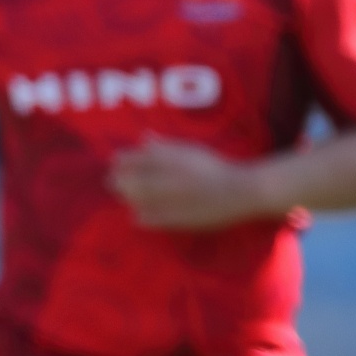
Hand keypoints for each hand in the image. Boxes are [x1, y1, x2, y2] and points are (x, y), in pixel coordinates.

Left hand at [109, 136, 268, 229]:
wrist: (241, 191)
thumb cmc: (214, 168)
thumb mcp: (190, 150)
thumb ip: (165, 145)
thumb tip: (143, 137)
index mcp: (172, 159)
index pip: (133, 158)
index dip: (121, 161)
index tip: (116, 163)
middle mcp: (169, 177)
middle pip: (129, 180)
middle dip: (119, 180)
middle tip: (114, 181)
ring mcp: (173, 199)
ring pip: (137, 199)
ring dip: (128, 197)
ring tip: (127, 195)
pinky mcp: (178, 218)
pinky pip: (149, 219)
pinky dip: (141, 216)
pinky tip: (138, 214)